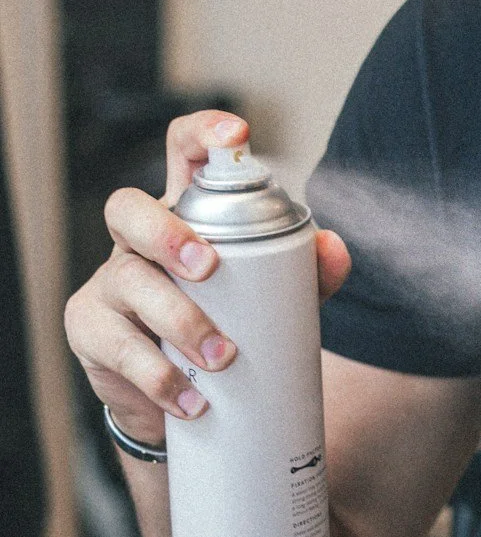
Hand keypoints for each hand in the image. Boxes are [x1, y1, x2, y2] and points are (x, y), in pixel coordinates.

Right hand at [64, 110, 351, 448]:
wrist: (180, 403)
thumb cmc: (227, 328)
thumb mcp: (271, 300)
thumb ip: (307, 275)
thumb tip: (334, 247)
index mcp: (183, 217)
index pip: (181, 152)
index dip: (203, 132)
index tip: (238, 135)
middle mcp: (136, 242)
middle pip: (128, 209)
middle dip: (167, 232)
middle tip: (208, 269)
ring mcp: (108, 285)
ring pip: (126, 281)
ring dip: (179, 319)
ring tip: (222, 358)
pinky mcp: (91, 332)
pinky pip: (118, 347)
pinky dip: (159, 376)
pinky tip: (190, 398)